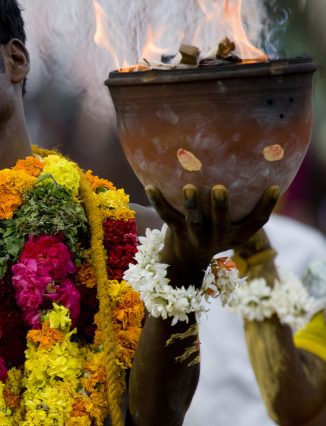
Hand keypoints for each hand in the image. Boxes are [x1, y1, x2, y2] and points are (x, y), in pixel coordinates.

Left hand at [145, 183, 279, 282]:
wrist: (186, 259)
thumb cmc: (215, 230)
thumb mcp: (233, 223)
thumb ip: (244, 202)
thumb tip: (257, 167)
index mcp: (236, 235)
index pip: (256, 222)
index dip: (267, 206)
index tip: (275, 186)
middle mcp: (217, 238)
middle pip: (221, 223)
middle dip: (221, 207)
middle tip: (219, 188)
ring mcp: (195, 237)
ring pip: (193, 221)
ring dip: (191, 205)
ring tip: (189, 188)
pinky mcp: (176, 233)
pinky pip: (166, 217)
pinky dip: (158, 201)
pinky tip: (150, 186)